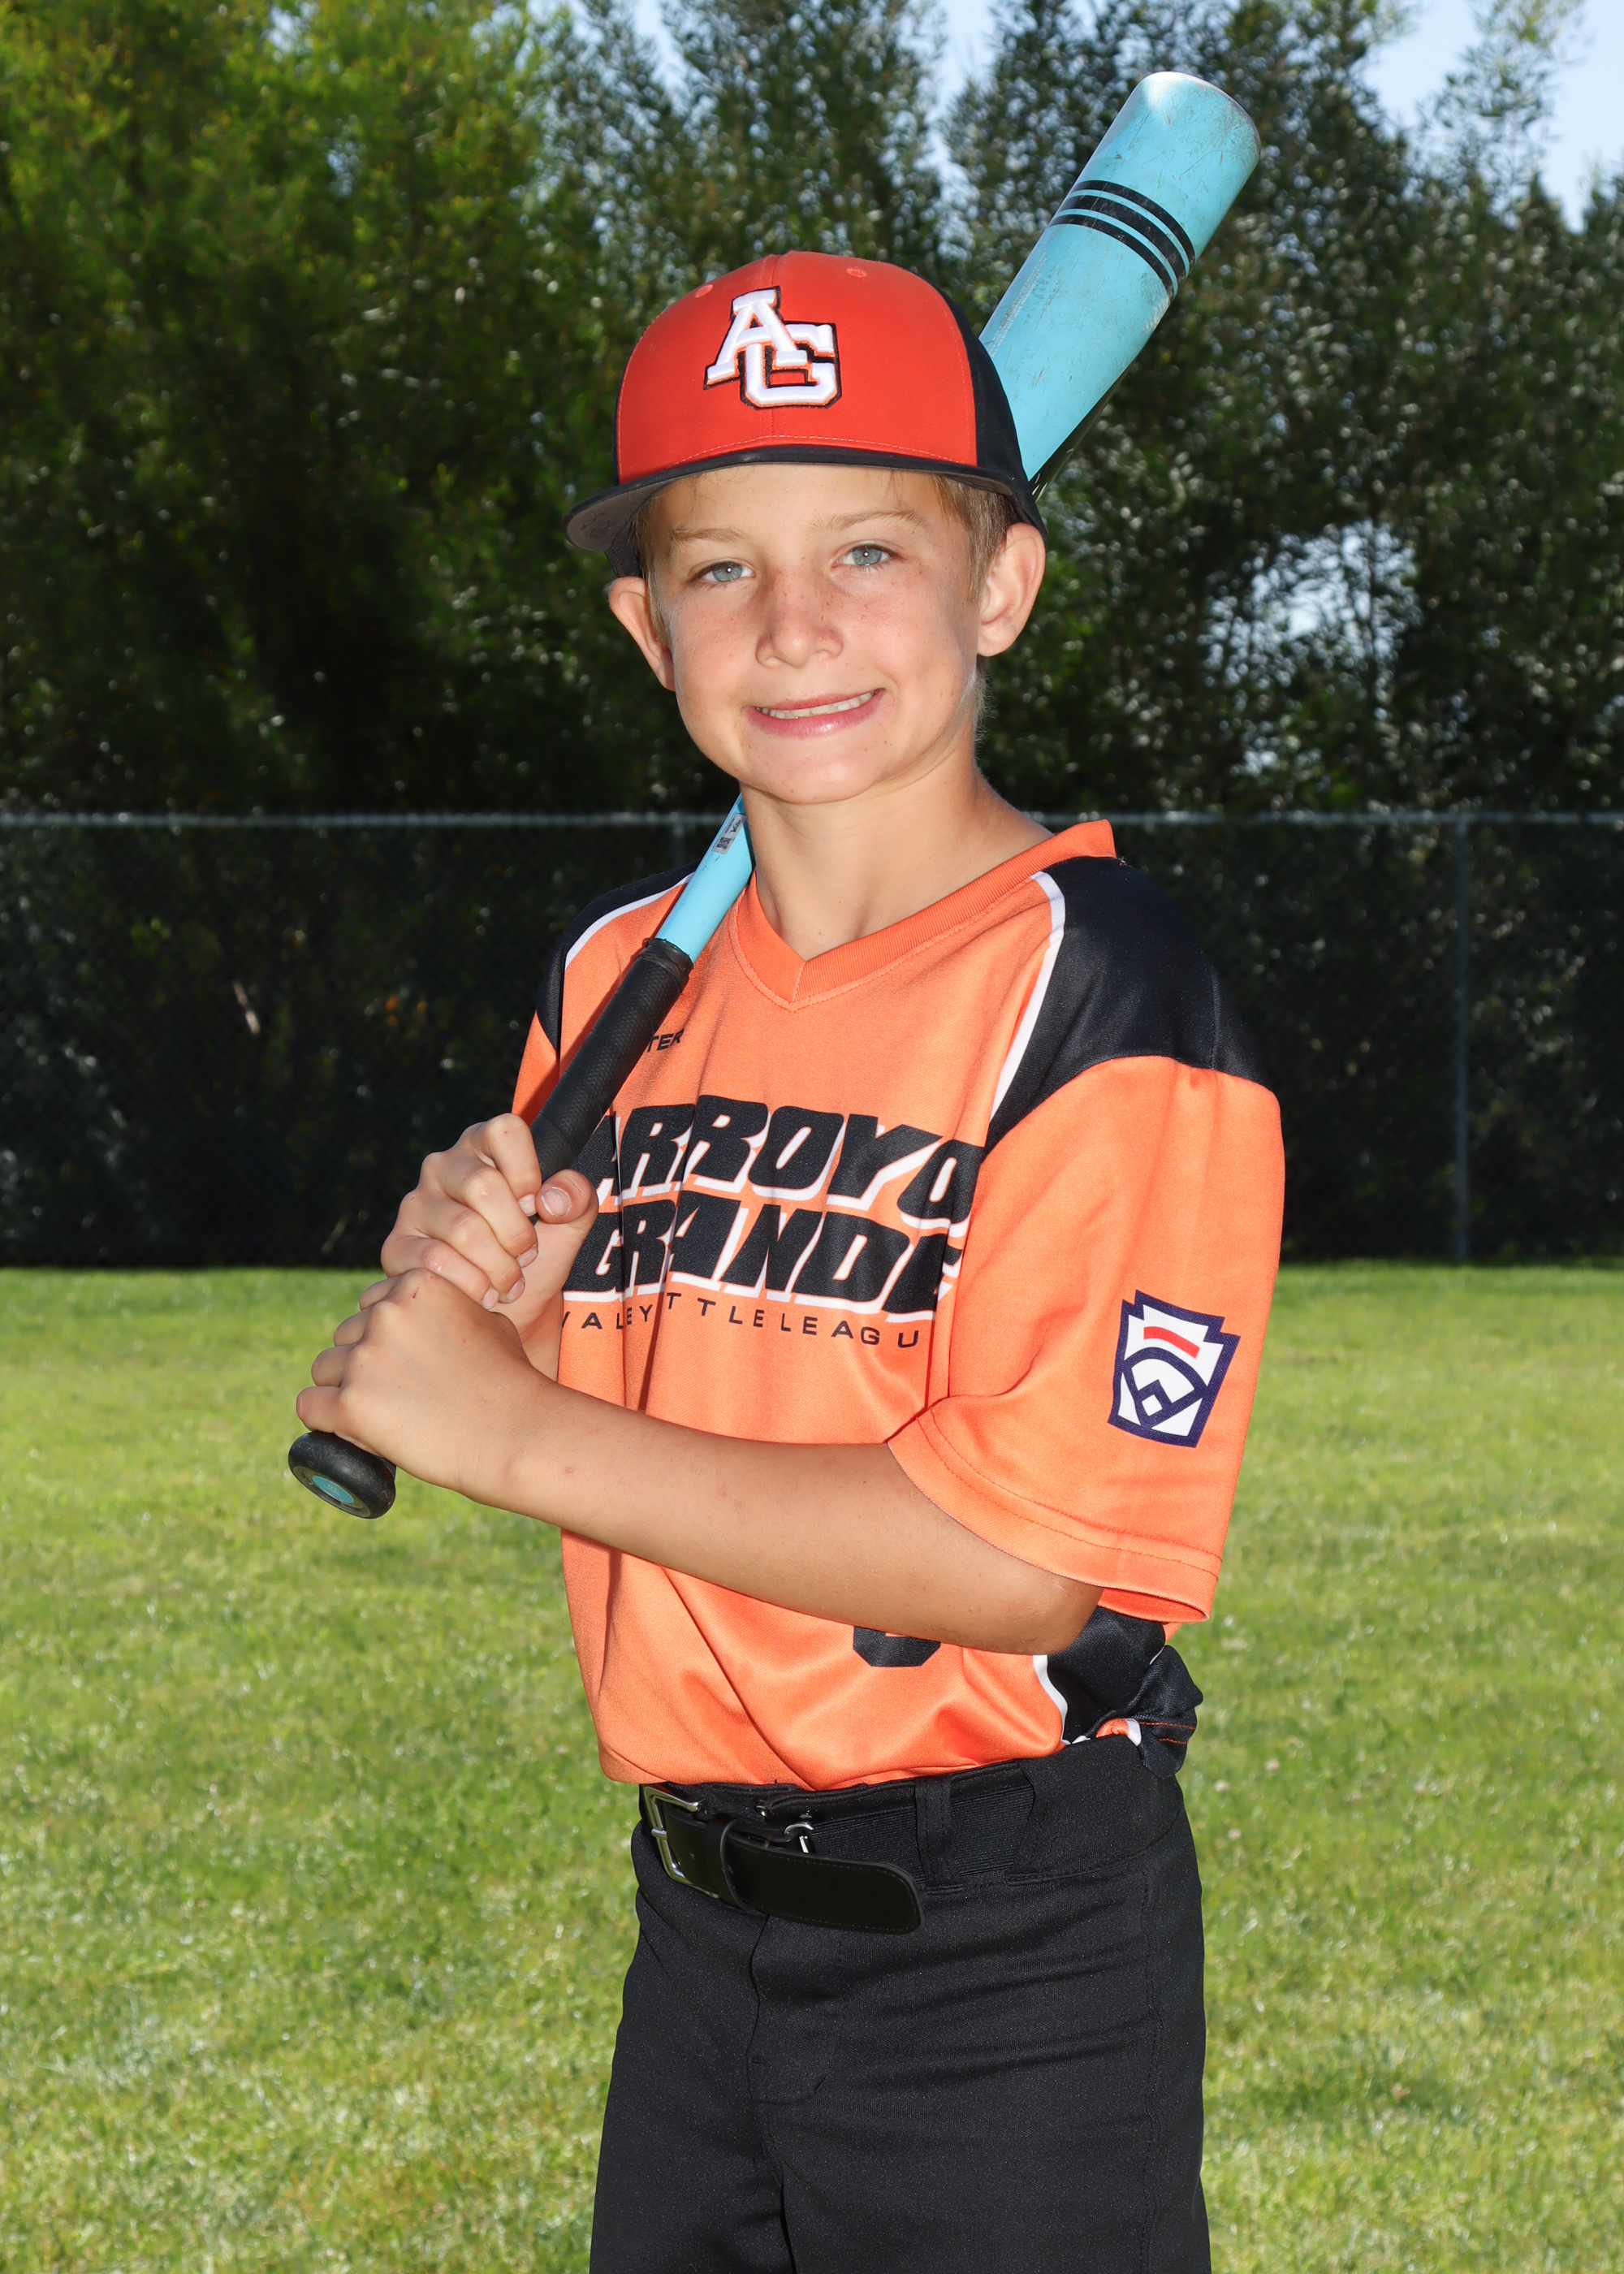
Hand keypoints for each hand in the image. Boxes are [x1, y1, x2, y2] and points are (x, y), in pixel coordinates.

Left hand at [296, 1269, 554, 1505]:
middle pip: (345, 1336)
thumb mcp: (489, 1322)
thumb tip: (429, 1324)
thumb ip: (449, 1311)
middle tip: (398, 1395)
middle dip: (363, 1363)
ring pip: (324, 1369)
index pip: (372, 1304)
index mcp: (416, 1285)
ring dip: (344, 1390)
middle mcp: (385, 1314)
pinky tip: (352, 1431)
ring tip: (382, 1416)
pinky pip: (310, 1407)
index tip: (406, 1363)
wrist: (515, 1432)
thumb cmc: (510, 1382)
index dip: (387, 1337)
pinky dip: (326, 1421)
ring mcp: (365, 1358)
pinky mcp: (350, 1403)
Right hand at [381, 1114, 598, 1337]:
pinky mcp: (397, 1246)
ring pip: (462, 1229)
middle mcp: (443, 1166)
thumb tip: (549, 1198)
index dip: (528, 1171)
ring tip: (512, 1282)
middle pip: (482, 1185)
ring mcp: (415, 1205)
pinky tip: (487, 1295)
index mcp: (484, 1146)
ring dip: (499, 1266)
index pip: (505, 1130)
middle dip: (517, 1232)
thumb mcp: (570, 1226)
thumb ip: (577, 1199)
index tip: (536, 1205)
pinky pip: (435, 1260)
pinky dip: (472, 1285)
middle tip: (528, 1255)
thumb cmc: (535, 1256)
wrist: (507, 1311)